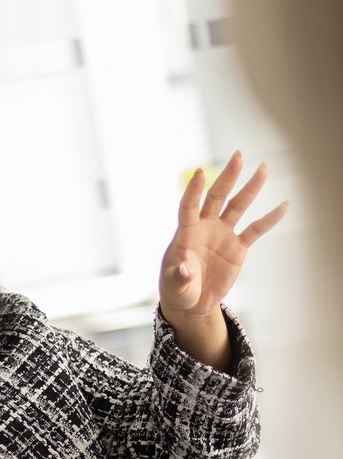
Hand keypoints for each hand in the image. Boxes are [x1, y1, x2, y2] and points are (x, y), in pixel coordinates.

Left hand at [159, 151, 286, 320]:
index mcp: (185, 233)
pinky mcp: (237, 247)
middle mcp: (205, 227)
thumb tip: (184, 269)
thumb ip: (179, 277)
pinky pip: (255, 230)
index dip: (193, 190)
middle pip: (216, 197)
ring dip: (250, 189)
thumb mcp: (175, 287)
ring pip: (238, 207)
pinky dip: (269, 219)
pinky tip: (284, 205)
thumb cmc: (177, 291)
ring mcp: (222, 235)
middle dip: (227, 177)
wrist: (192, 302)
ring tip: (263, 169)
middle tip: (238, 156)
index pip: (188, 206)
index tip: (199, 172)